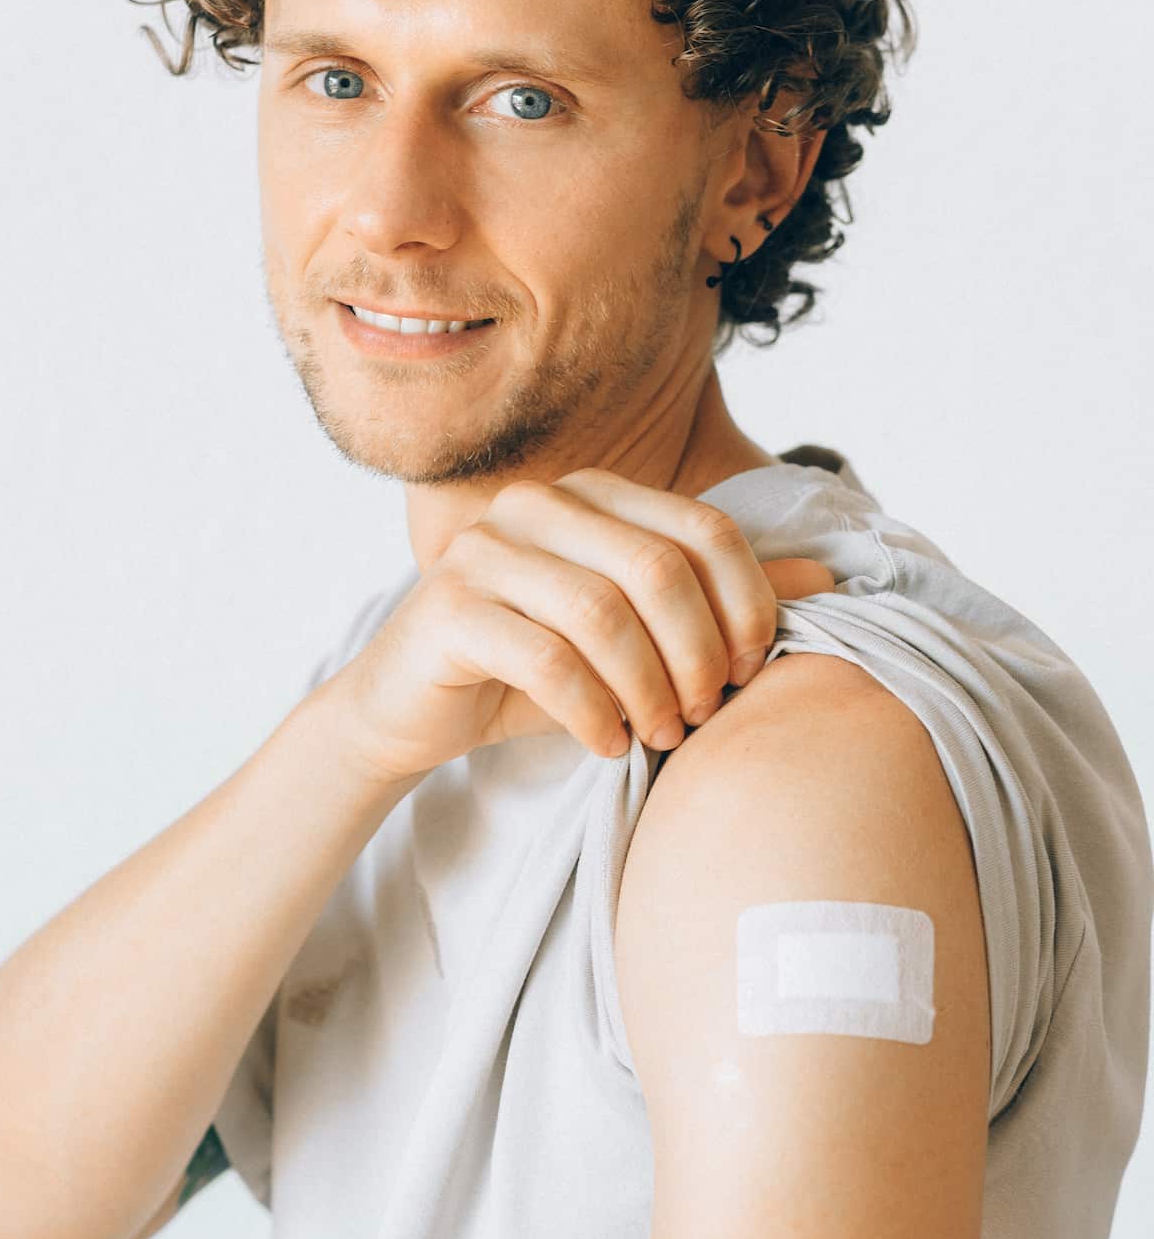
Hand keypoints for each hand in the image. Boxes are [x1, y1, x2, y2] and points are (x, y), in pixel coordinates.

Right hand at [332, 465, 836, 790]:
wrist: (409, 712)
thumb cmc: (531, 673)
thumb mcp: (635, 637)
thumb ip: (718, 600)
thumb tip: (829, 578)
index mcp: (590, 494)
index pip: (702, 527)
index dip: (746, 600)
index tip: (751, 670)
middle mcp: (534, 505)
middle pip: (658, 566)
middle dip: (699, 651)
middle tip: (705, 713)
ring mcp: (483, 551)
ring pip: (602, 613)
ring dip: (649, 687)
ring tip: (662, 735)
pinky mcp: (447, 609)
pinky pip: (546, 658)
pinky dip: (593, 711)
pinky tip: (607, 744)